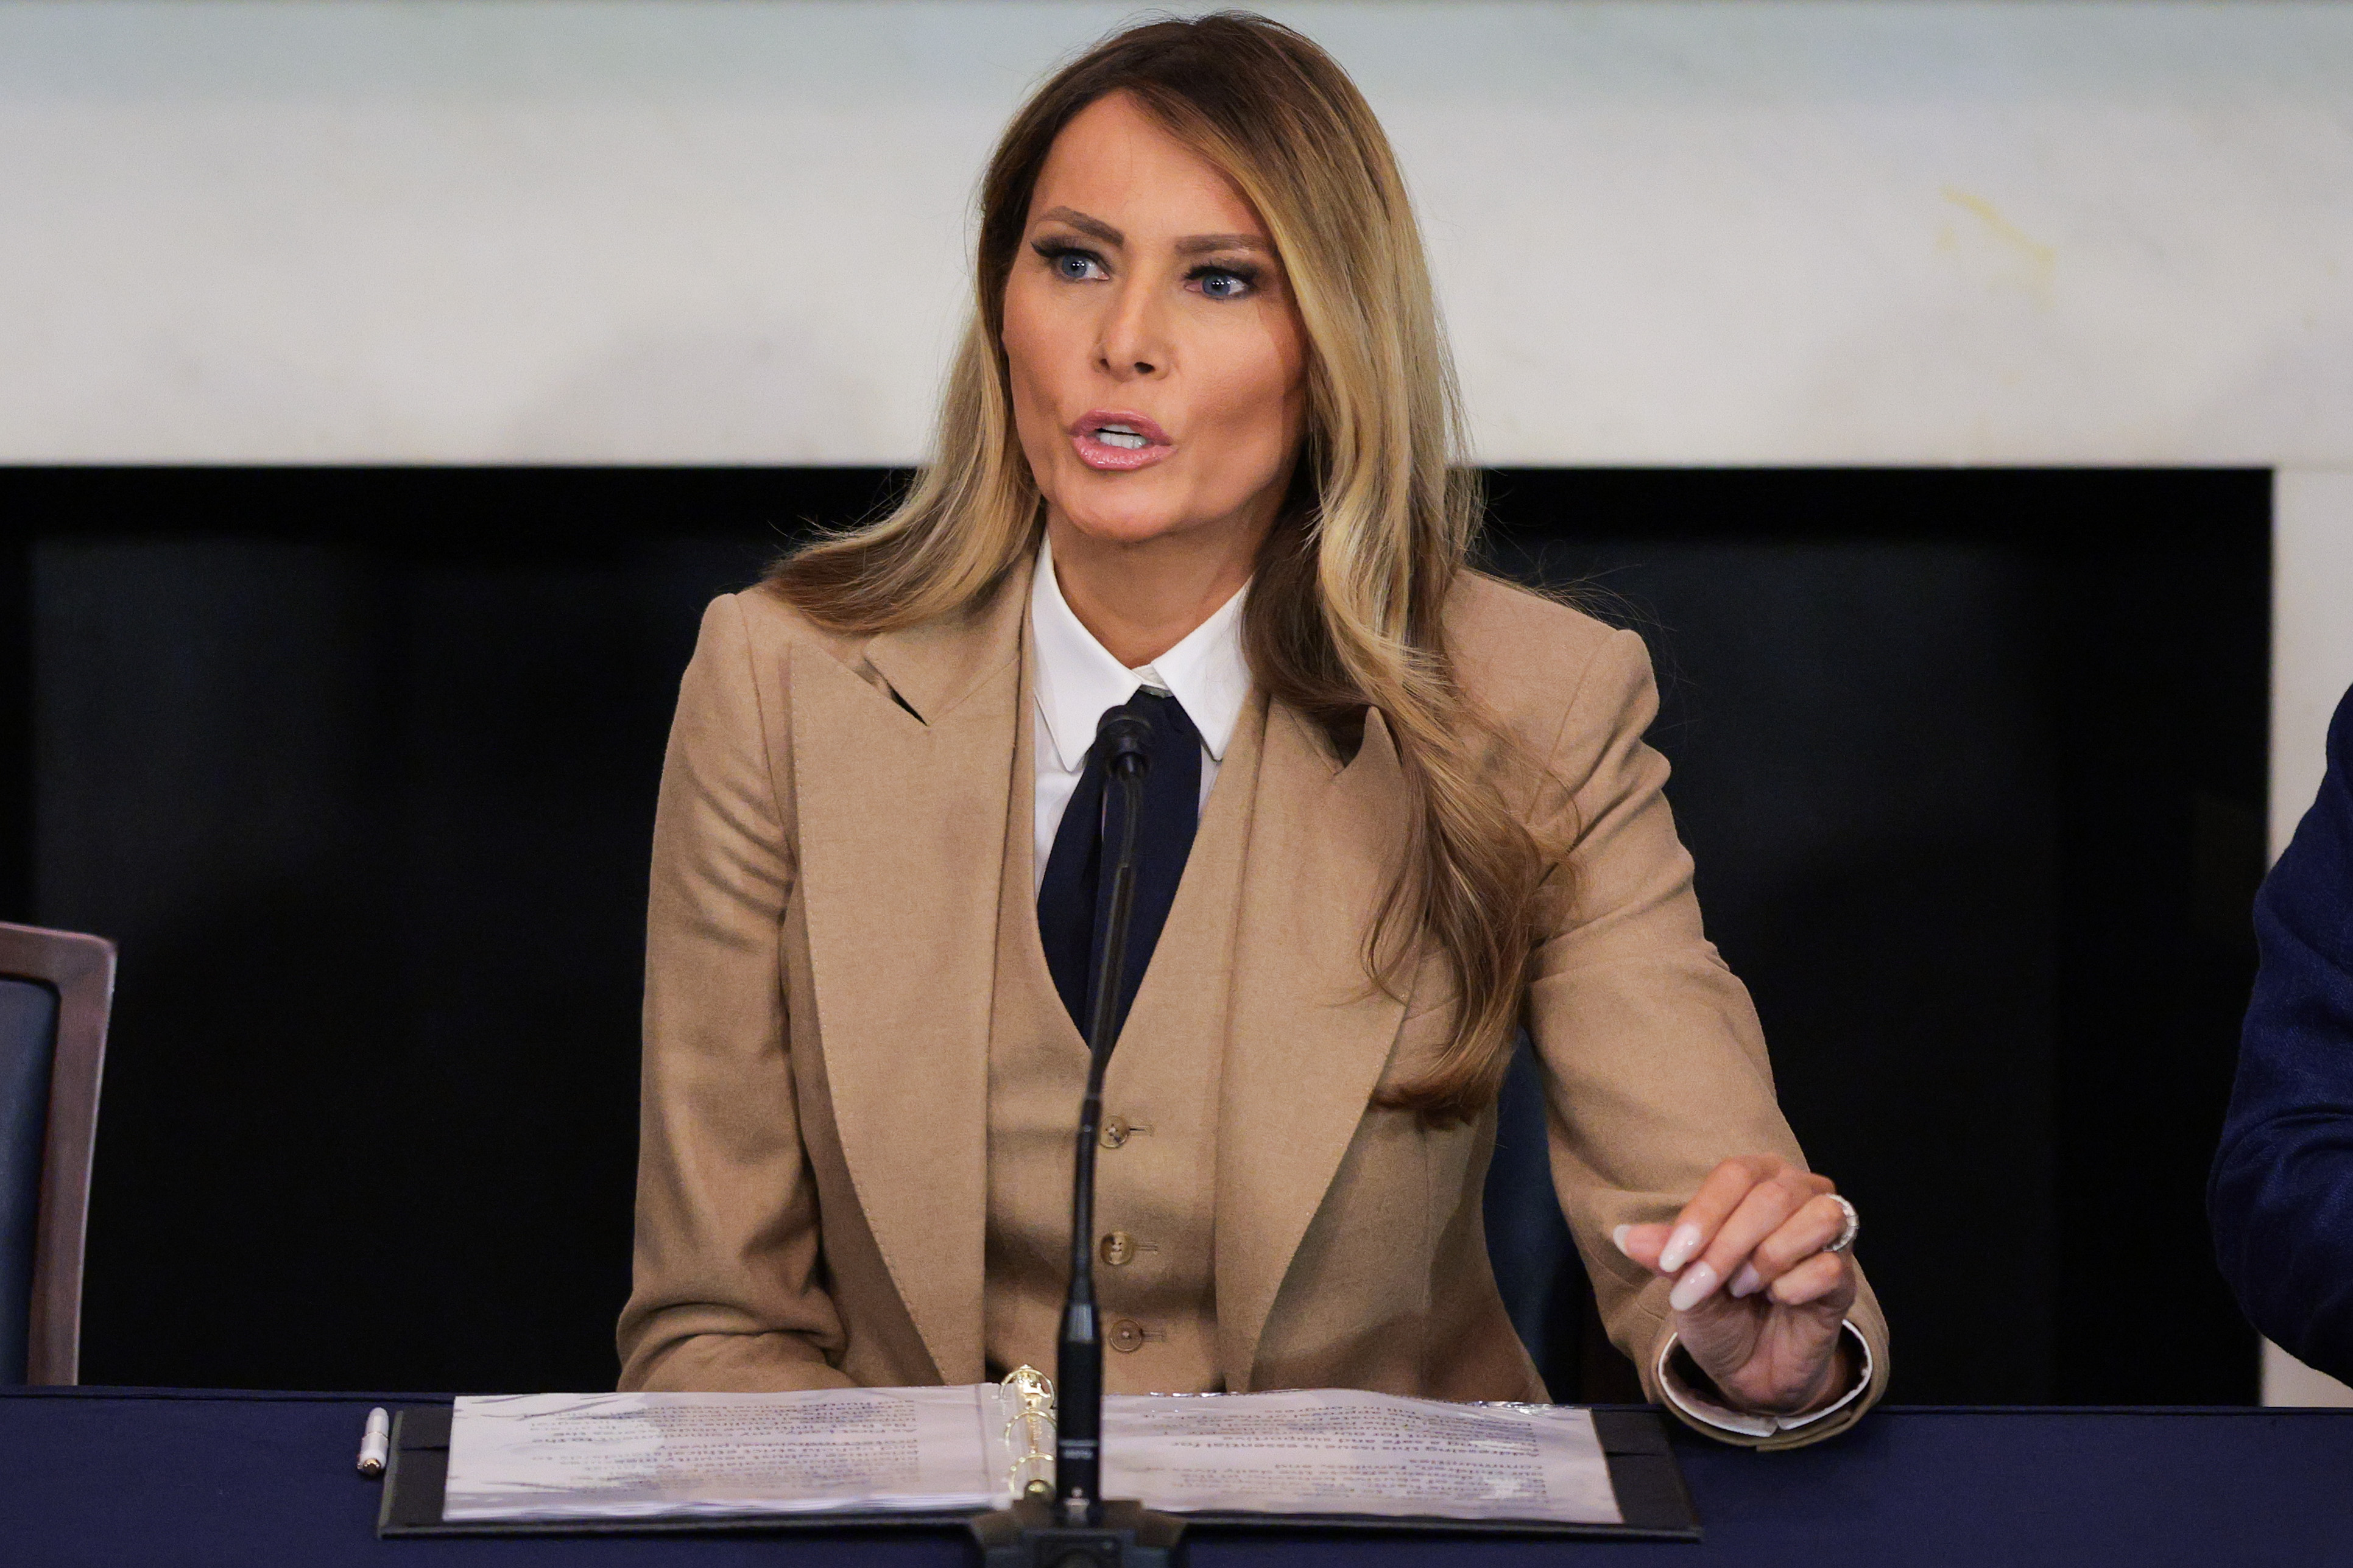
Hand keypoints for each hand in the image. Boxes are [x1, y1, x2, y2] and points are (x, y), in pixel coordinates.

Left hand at [1613, 1156, 1857, 1415]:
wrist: (1752, 1367)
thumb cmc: (1719, 1310)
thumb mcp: (1683, 1284)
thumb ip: (1665, 1257)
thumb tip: (1624, 1235)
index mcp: (1756, 1179)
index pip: (1733, 1175)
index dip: (1702, 1216)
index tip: (1671, 1261)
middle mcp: (1799, 1192)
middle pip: (1772, 1196)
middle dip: (1727, 1247)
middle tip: (1703, 1287)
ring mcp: (1829, 1233)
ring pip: (1815, 1218)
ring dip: (1768, 1259)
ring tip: (1744, 1288)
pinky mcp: (1845, 1276)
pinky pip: (1830, 1266)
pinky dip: (1795, 1287)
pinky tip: (1779, 1300)